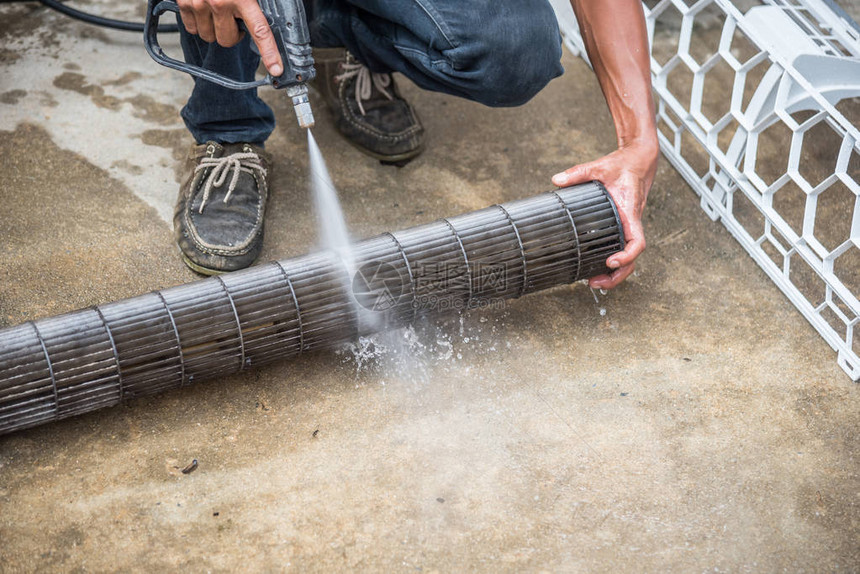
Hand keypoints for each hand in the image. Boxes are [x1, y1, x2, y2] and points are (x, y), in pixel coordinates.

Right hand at [176, 0, 282, 75]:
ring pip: (209, 37)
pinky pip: (192, 28)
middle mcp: (220, 2)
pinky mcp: (183, 3)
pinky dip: (198, 22)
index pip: (260, 31)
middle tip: (232, 19)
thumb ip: (257, 2)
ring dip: (214, 28)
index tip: (276, 70)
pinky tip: (203, 7)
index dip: (270, 52)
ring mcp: (199, 3)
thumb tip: (267, 15)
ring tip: (217, 10)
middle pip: (227, 41)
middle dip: (231, 34)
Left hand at [552, 141, 657, 288]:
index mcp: (630, 212)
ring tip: (594, 282)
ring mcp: (628, 226)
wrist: (639, 159)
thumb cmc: (625, 165)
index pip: (637, 241)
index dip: (627, 256)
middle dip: (618, 275)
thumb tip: (557, 179)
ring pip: (628, 257)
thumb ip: (578, 173)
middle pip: (633, 259)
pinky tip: (597, 267)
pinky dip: (612, 262)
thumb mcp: (600, 166)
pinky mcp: (623, 226)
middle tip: (596, 282)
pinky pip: (621, 248)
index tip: (611, 262)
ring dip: (615, 274)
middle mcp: (632, 223)